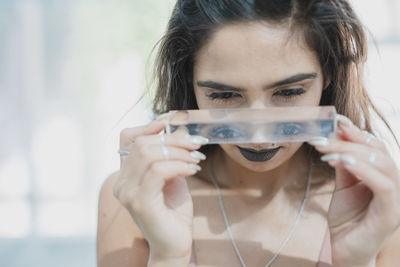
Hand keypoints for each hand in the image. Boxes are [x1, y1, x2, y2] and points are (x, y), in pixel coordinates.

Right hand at [113, 119, 207, 264]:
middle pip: (142, 143)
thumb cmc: (174, 211)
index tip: (172, 122)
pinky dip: (179, 165)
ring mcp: (128, 192)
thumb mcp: (172, 176)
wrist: (174, 244)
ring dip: (179, 152)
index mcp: (126, 174)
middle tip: (195, 143)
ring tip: (196, 158)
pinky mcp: (140, 202)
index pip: (127, 137)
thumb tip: (180, 130)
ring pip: (149, 154)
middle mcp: (121, 182)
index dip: (149, 125)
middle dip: (173, 139)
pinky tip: (193, 170)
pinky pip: (158, 171)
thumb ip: (170, 156)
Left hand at [308, 114, 399, 266]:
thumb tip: (336, 137)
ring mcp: (395, 199)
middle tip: (323, 135)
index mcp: (383, 175)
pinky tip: (340, 161)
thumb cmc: (347, 219)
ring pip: (381, 163)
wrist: (346, 251)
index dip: (355, 131)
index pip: (374, 147)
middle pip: (377, 151)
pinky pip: (382, 185)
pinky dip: (362, 169)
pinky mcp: (391, 214)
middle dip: (348, 138)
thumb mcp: (343, 186)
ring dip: (351, 151)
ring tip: (326, 148)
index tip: (334, 121)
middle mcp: (393, 183)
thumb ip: (343, 165)